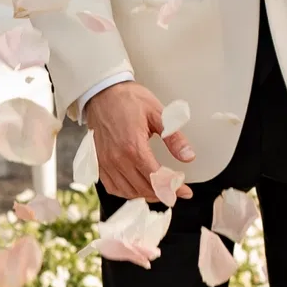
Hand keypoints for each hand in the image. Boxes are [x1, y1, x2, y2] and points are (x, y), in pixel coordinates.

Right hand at [84, 80, 194, 201]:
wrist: (102, 92)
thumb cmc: (129, 100)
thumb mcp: (158, 114)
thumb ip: (174, 138)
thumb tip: (189, 157)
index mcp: (133, 147)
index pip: (156, 178)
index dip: (173, 188)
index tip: (186, 192)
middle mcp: (117, 159)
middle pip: (143, 188)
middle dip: (163, 193)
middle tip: (176, 190)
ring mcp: (105, 162)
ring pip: (128, 191)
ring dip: (146, 194)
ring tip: (160, 189)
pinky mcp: (97, 163)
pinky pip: (112, 187)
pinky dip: (127, 192)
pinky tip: (138, 187)